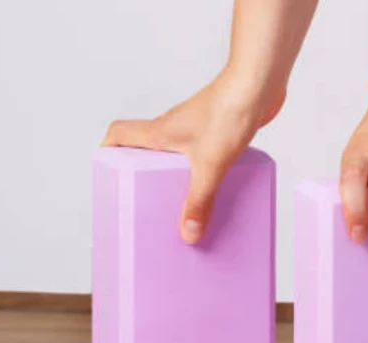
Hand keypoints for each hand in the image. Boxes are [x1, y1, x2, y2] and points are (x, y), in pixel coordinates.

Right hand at [102, 71, 283, 243]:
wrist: (258, 84)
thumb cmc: (229, 111)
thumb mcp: (210, 165)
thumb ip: (199, 201)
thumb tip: (188, 234)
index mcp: (158, 132)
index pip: (118, 134)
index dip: (108, 151)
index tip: (109, 173)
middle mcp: (172, 127)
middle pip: (145, 149)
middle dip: (144, 174)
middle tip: (149, 201)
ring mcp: (195, 127)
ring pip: (175, 153)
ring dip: (175, 175)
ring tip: (184, 202)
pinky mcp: (216, 129)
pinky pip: (201, 153)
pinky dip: (202, 170)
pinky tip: (218, 188)